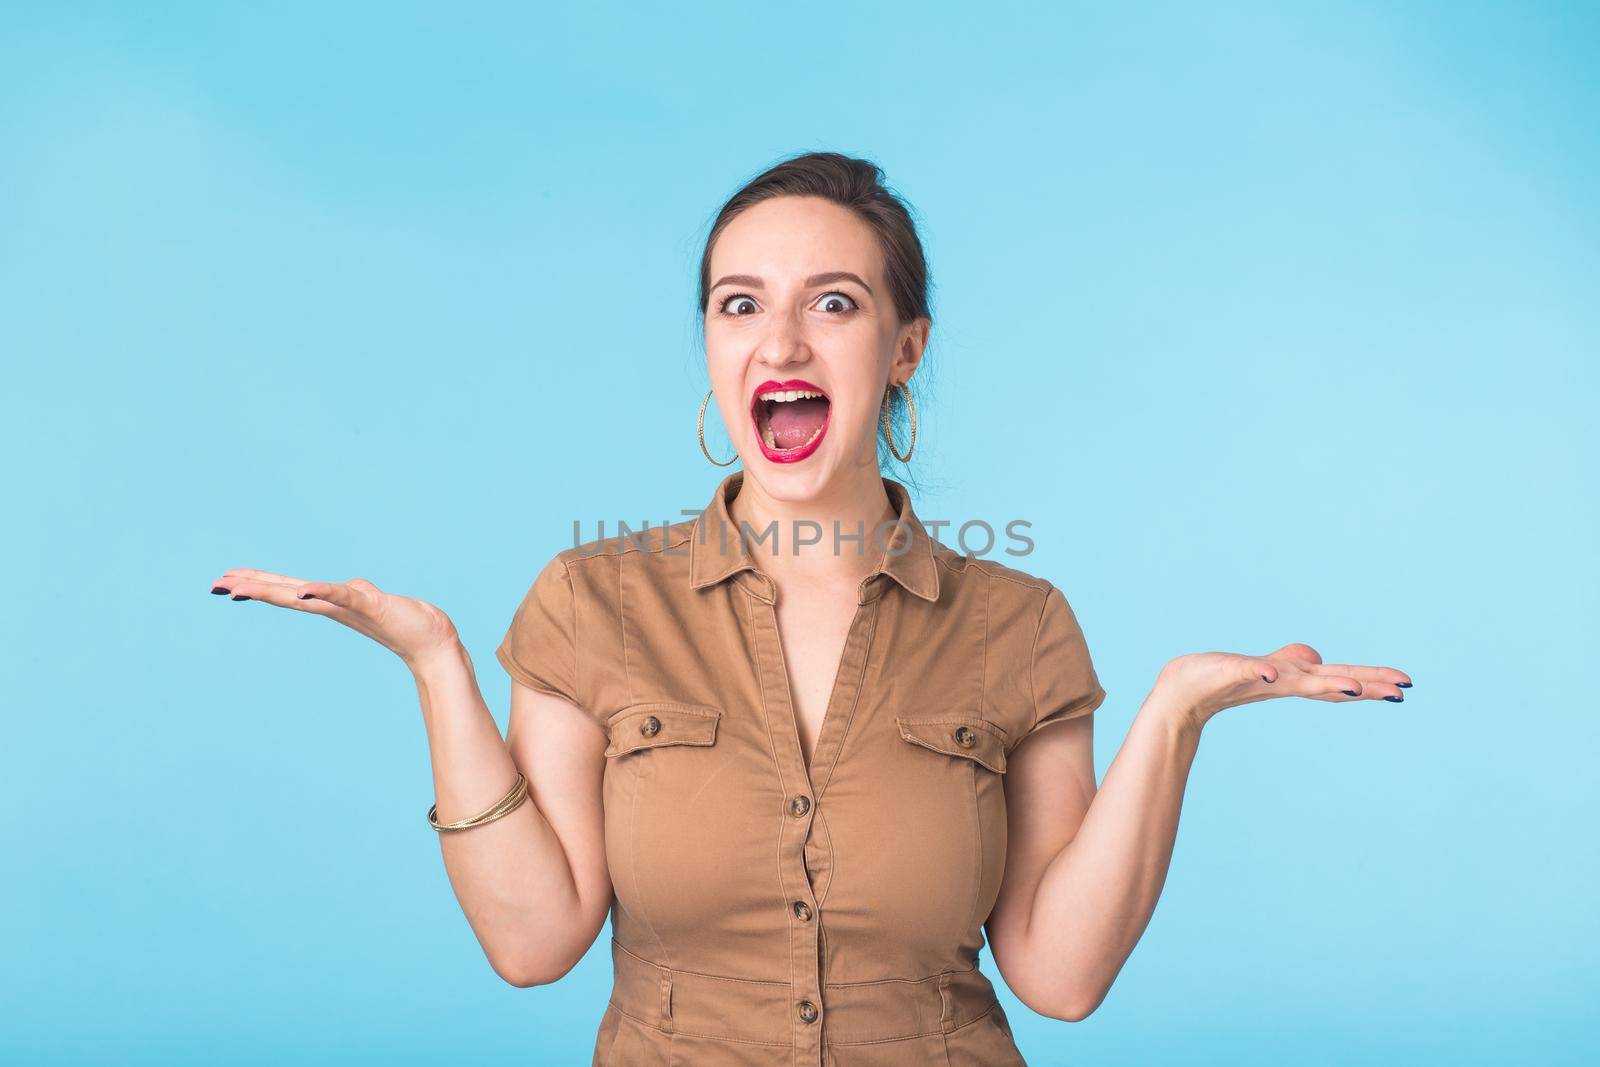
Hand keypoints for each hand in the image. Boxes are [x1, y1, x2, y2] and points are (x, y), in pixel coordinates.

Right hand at [208, 568, 460, 667]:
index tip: (227, 582)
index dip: (259, 586)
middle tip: (217, 583)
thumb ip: (356, 594)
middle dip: (252, 588)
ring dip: (272, 590)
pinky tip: (304, 589)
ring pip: (305, 595)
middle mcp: (335, 607)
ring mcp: (351, 607)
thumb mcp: (374, 602)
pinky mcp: (372, 606)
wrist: (434, 644)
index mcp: (332, 604)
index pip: (289, 591)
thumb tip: (348, 587)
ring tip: (240, 585)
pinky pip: (343, 595)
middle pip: (286, 593)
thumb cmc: (407, 623)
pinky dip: (324, 591)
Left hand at [1155, 642, 1411, 733]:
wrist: (1180, 690)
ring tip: (1354, 688)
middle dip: (1365, 687)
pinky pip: (1248, 670)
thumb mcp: (1262, 667)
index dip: (1371, 681)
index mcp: (1292, 680)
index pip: (1339, 680)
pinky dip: (1261, 671)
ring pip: (1299, 682)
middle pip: (1330, 684)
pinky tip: (1273, 673)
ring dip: (1325, 685)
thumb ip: (1288, 662)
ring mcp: (1259, 679)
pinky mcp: (1231, 674)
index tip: (1405, 685)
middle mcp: (1281, 682)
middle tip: (1401, 691)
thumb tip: (1316, 658)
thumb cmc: (1220, 679)